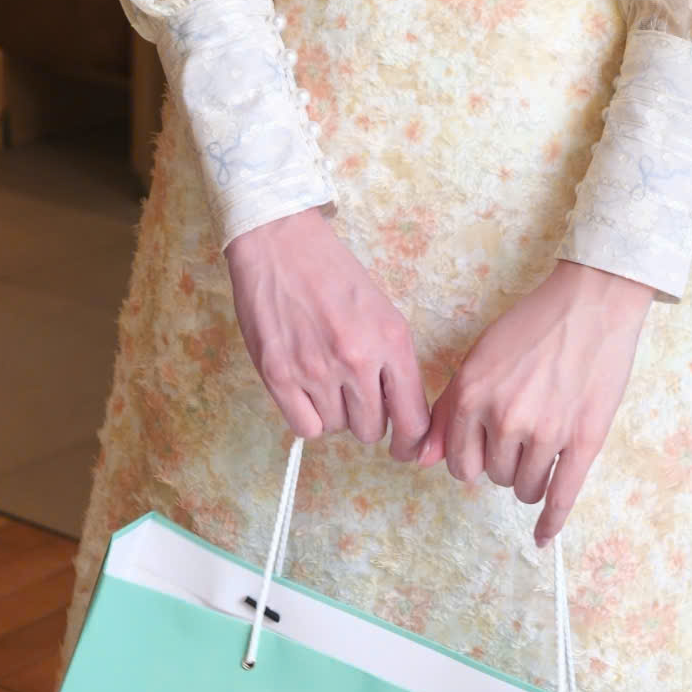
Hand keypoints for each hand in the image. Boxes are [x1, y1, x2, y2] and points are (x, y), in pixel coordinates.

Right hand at [224, 207, 430, 460]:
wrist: (280, 243)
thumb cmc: (332, 273)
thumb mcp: (381, 311)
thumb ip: (393, 362)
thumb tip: (402, 412)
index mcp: (392, 340)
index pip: (413, 418)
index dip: (411, 442)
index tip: (405, 448)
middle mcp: (357, 359)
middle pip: (372, 429)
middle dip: (367, 418)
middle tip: (355, 394)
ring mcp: (316, 369)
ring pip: (337, 429)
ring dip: (334, 413)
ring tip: (324, 377)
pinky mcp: (278, 375)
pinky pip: (304, 427)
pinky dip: (308, 416)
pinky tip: (305, 391)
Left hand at [416, 260, 655, 545]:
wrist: (592, 302)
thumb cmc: (534, 324)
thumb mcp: (480, 357)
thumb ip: (448, 408)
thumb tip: (421, 459)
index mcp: (471, 394)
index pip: (458, 460)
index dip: (471, 459)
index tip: (484, 452)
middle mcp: (503, 417)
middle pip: (492, 476)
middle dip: (503, 464)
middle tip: (521, 440)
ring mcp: (544, 432)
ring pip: (524, 487)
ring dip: (530, 479)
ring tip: (542, 454)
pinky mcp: (582, 440)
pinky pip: (562, 496)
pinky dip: (550, 522)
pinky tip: (543, 536)